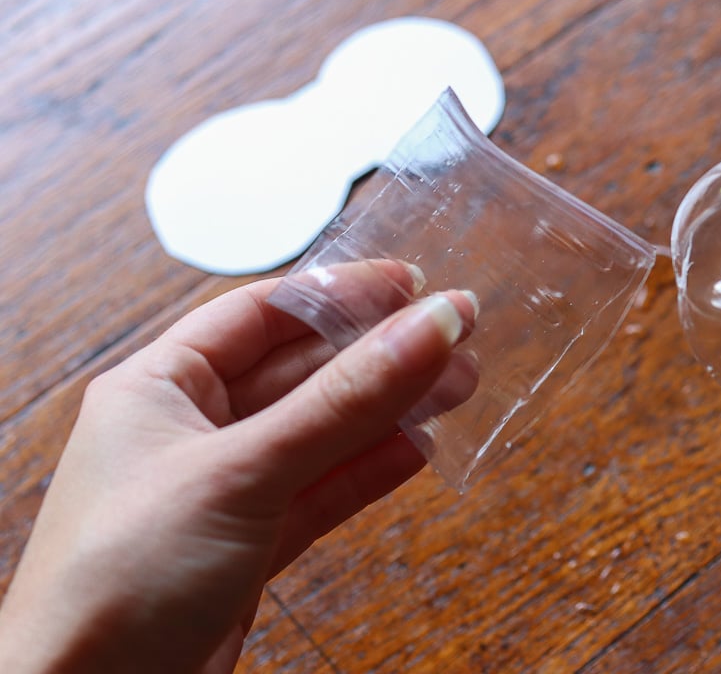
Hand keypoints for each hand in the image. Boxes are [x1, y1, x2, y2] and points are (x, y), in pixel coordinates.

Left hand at [0, 262, 477, 673]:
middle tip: (454, 334)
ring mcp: (223, 490)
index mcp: (158, 387)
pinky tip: (417, 449)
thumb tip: (427, 327)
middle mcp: (190, 432)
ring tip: (458, 386)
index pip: (262, 314)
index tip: (411, 284)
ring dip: (390, 410)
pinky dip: (371, 470)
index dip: (340, 295)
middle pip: (303, 373)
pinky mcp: (249, 546)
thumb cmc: (114, 583)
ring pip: (322, 433)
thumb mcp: (242, 470)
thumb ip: (343, 401)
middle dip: (380, 354)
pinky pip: (323, 491)